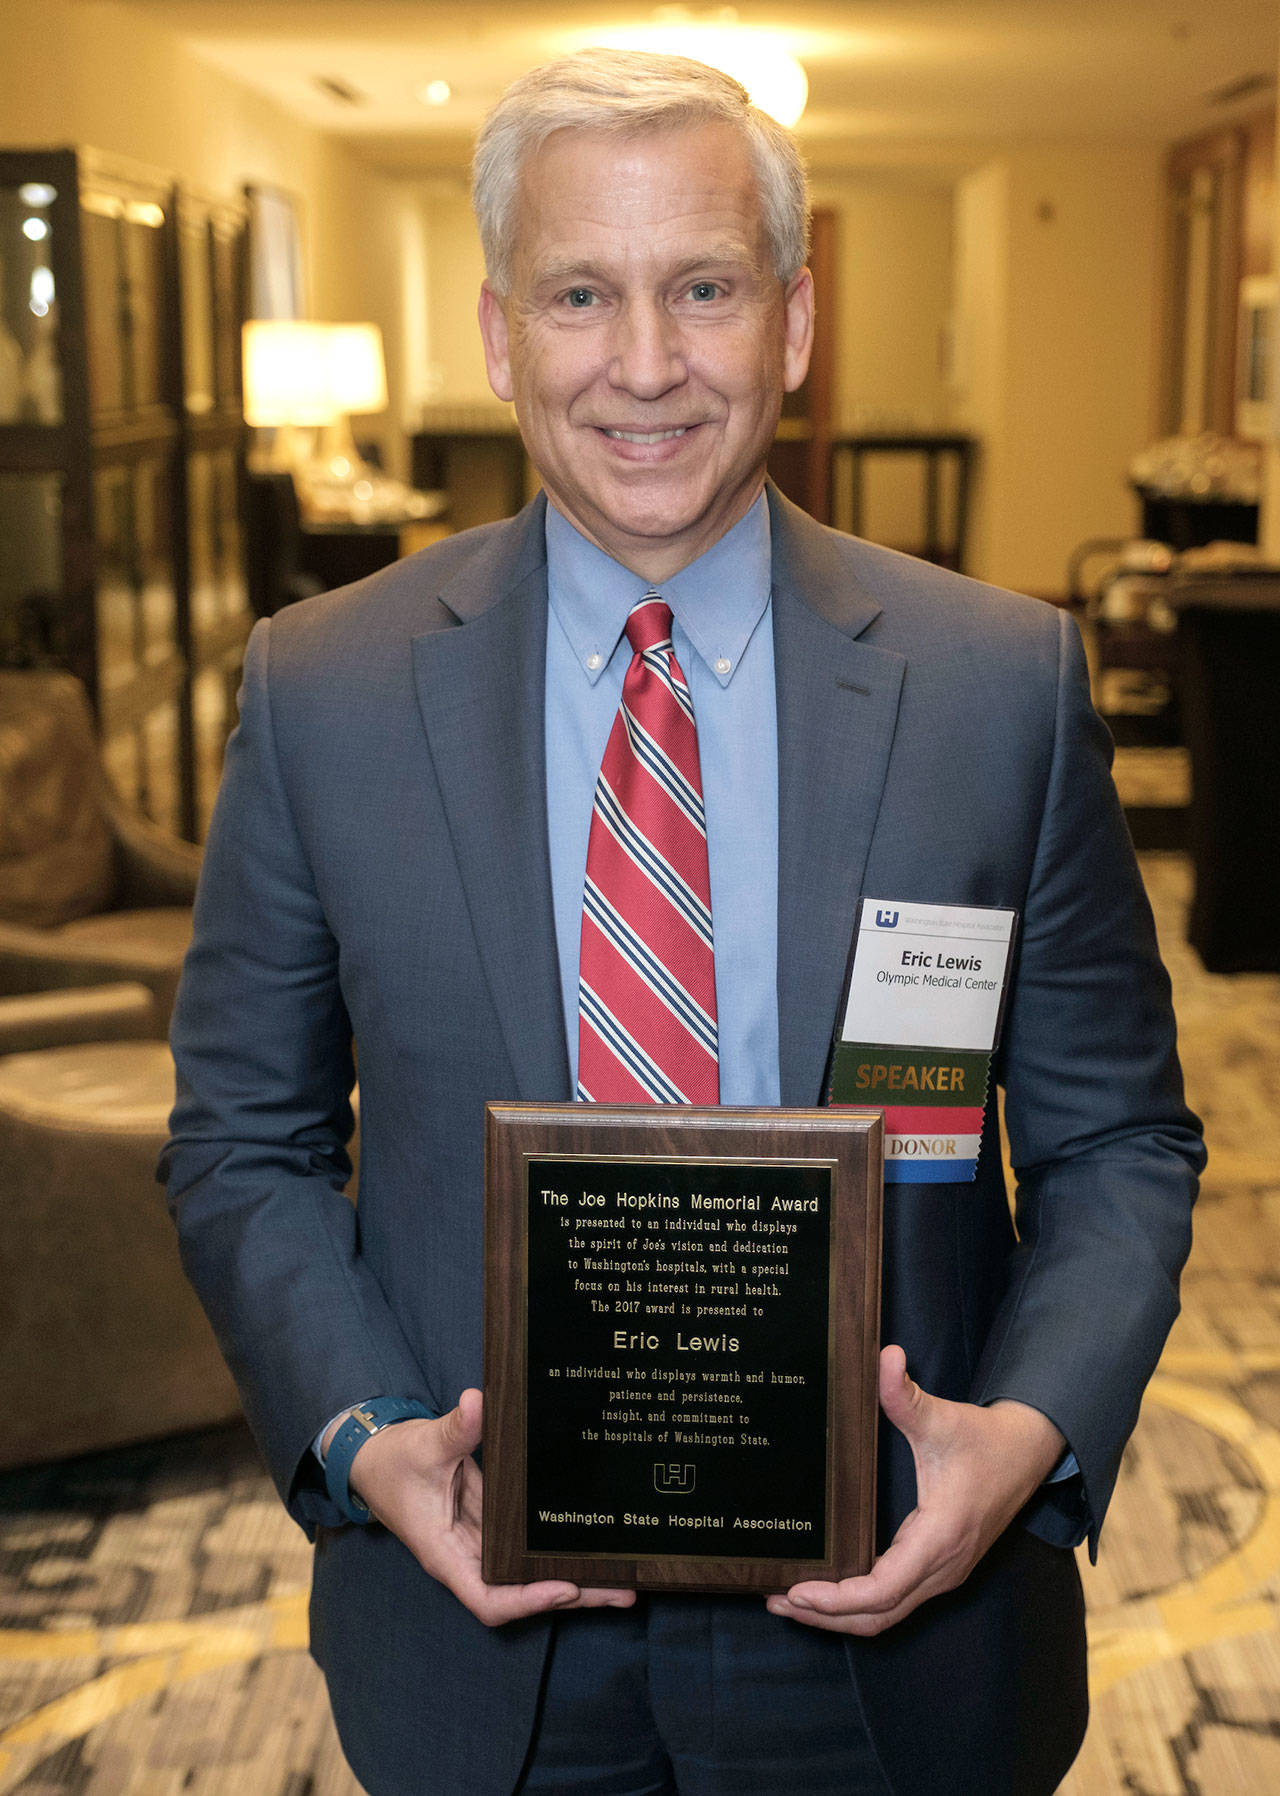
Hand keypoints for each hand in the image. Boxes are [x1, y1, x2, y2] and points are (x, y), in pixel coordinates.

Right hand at [347, 1388, 635, 1626]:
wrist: (376, 1458)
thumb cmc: (393, 1462)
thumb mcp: (423, 1446)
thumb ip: (454, 1430)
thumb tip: (478, 1402)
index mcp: (447, 1555)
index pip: (489, 1598)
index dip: (528, 1600)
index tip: (567, 1587)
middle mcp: (469, 1557)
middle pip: (523, 1592)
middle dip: (574, 1595)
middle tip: (627, 1592)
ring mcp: (482, 1542)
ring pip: (531, 1571)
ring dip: (576, 1576)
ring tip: (626, 1576)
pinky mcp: (492, 1523)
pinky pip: (528, 1545)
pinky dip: (557, 1545)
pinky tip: (592, 1539)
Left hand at [767, 1344, 1064, 1636]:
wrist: (1028, 1453)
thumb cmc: (983, 1439)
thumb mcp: (942, 1417)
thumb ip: (905, 1395)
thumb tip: (885, 1356)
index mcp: (939, 1538)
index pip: (883, 1589)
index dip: (838, 1598)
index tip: (797, 1591)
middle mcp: (942, 1567)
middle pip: (878, 1615)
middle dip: (825, 1616)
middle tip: (775, 1600)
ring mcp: (943, 1573)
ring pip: (887, 1614)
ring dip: (840, 1615)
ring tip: (790, 1601)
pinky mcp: (940, 1568)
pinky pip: (896, 1600)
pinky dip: (860, 1605)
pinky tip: (829, 1591)